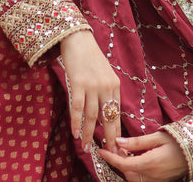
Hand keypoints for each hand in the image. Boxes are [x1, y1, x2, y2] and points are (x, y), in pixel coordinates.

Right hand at [60, 30, 120, 152]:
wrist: (78, 39)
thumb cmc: (90, 58)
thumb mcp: (104, 74)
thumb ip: (106, 93)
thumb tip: (104, 116)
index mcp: (114, 84)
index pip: (116, 112)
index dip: (116, 130)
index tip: (117, 145)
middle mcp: (106, 86)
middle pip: (108, 117)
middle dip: (109, 137)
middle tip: (108, 152)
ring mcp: (92, 85)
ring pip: (93, 116)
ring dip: (89, 133)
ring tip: (87, 147)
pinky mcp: (78, 83)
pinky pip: (78, 107)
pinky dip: (76, 122)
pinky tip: (75, 133)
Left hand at [98, 131, 186, 181]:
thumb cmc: (178, 139)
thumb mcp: (157, 137)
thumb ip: (137, 142)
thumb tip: (118, 142)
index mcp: (150, 163)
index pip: (124, 164)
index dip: (110, 158)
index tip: (100, 150)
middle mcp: (152, 176)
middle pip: (127, 173)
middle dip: (119, 161)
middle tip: (115, 146)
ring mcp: (157, 181)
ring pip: (134, 178)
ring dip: (126, 167)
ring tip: (125, 152)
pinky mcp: (161, 181)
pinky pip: (142, 179)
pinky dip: (135, 171)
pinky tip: (136, 159)